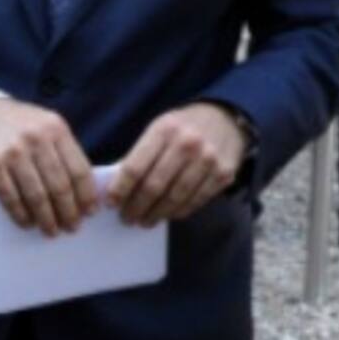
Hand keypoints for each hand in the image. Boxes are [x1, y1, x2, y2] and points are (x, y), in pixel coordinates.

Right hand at [0, 97, 98, 234]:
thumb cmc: (21, 122)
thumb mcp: (48, 126)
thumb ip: (64, 150)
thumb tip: (84, 187)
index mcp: (57, 130)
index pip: (79, 169)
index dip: (87, 194)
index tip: (91, 212)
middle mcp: (37, 140)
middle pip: (60, 185)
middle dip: (69, 211)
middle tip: (73, 228)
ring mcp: (13, 153)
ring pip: (36, 195)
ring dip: (46, 218)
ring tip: (52, 230)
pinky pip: (11, 196)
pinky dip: (21, 213)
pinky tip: (28, 223)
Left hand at [107, 102, 248, 226]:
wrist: (226, 118)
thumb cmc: (184, 127)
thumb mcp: (159, 130)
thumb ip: (139, 155)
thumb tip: (115, 189)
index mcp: (165, 130)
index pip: (135, 167)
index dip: (120, 190)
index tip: (112, 203)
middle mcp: (188, 144)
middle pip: (154, 186)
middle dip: (136, 207)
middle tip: (128, 218)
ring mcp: (209, 160)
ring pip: (175, 198)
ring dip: (156, 214)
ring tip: (146, 221)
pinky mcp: (224, 174)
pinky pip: (196, 201)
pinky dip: (179, 212)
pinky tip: (169, 213)